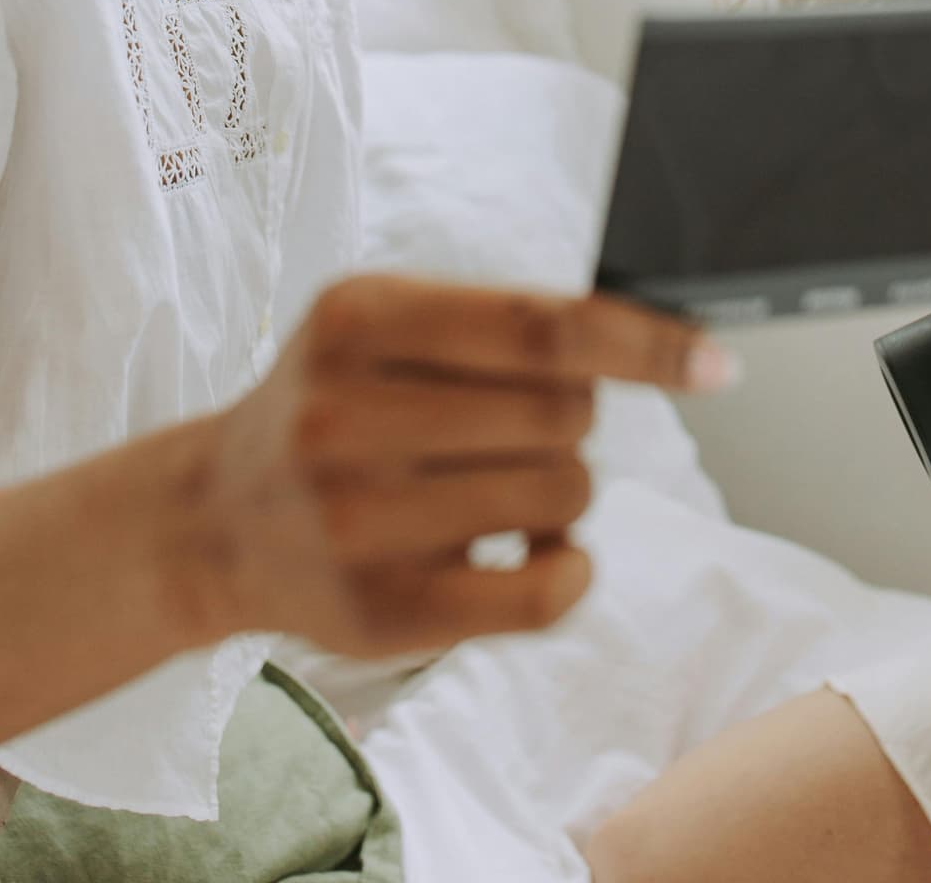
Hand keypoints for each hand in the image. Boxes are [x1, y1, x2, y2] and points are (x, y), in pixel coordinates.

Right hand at [189, 274, 723, 656]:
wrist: (215, 516)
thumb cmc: (330, 405)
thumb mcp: (379, 323)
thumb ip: (495, 320)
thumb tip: (650, 344)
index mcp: (357, 318)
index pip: (540, 325)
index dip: (643, 341)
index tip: (715, 362)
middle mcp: (347, 415)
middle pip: (564, 413)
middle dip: (573, 418)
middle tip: (515, 427)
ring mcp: (361, 521)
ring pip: (562, 493)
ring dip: (564, 490)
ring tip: (500, 488)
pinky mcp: (381, 612)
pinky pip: (542, 593)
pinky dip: (569, 568)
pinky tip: (537, 552)